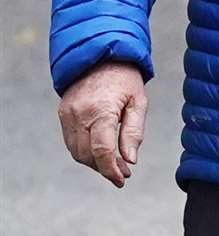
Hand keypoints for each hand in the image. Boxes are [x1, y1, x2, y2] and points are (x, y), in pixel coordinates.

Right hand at [58, 61, 147, 187]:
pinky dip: (84, 152)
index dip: (111, 170)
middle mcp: (79, 114)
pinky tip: (100, 152)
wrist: (101, 55)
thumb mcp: (138, 101)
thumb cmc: (125, 78)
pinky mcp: (63, 114)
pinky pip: (71, 141)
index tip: (122, 180)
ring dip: (94, 163)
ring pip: (76, 152)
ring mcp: (68, 115)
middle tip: (123, 172)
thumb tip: (130, 160)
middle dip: (105, 168)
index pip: (101, 150)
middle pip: (87, 155)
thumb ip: (133, 132)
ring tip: (114, 164)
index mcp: (100, 110)